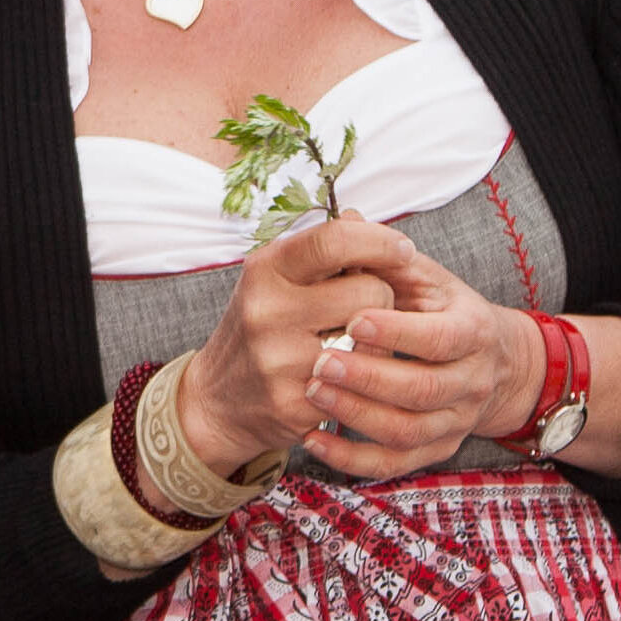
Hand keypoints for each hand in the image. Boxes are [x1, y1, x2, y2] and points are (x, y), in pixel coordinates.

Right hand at [175, 216, 408, 476]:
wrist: (219, 403)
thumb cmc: (259, 330)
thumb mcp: (276, 280)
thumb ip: (318, 250)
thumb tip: (358, 217)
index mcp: (265, 271)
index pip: (335, 240)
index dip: (380, 240)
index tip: (401, 249)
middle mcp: (267, 311)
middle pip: (370, 290)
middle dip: (381, 296)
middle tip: (363, 309)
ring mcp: (280, 360)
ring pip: (373, 339)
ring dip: (376, 340)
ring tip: (350, 342)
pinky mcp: (295, 402)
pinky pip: (361, 383)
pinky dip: (361, 378)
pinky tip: (338, 377)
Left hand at [302, 250, 545, 482]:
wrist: (493, 363)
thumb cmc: (444, 311)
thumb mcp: (426, 277)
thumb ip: (386, 254)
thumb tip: (344, 217)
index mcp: (474, 330)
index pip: (441, 338)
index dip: (400, 332)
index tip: (356, 318)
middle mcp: (471, 381)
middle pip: (423, 391)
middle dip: (370, 379)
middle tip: (321, 363)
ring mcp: (454, 421)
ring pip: (407, 432)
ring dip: (356, 417)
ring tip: (313, 393)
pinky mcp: (435, 449)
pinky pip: (393, 464)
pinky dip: (352, 459)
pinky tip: (314, 440)